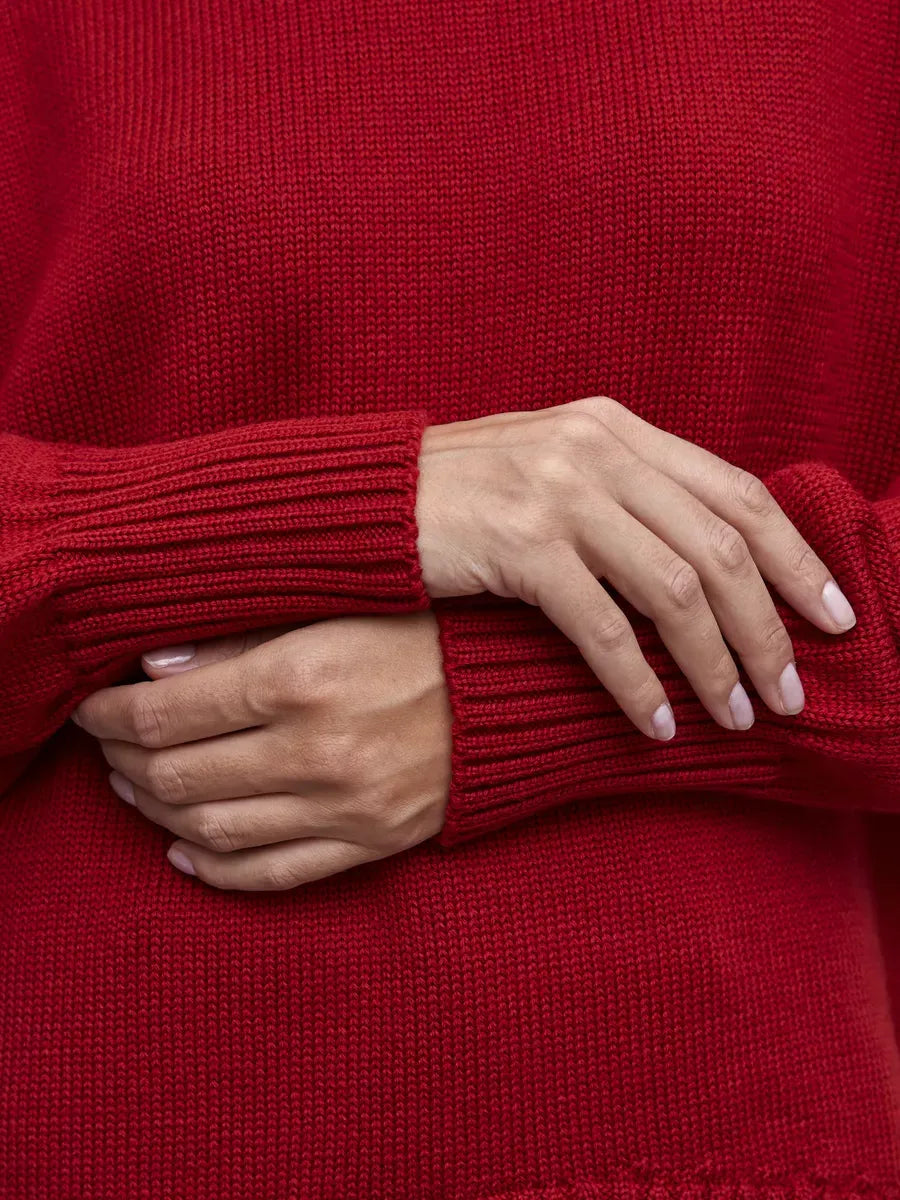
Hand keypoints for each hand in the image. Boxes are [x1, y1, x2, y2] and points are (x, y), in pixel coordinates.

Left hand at [71, 613, 452, 890]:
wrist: (526, 686)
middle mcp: (316, 751)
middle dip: (123, 762)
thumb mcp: (339, 607)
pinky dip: (216, 870)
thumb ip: (243, 640)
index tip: (91, 706)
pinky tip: (185, 852)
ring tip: (136, 788)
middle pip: (176, 777)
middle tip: (107, 746)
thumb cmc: (432, 629)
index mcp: (301, 678)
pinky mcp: (371, 842)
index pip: (166, 715)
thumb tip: (155, 668)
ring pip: (212, 830)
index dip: (110, 716)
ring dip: (156, 813)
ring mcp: (344, 807)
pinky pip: (273, 875)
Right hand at [415, 394, 857, 738]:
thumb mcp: (554, 467)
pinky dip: (639, 685)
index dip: (796, 559)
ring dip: (716, 664)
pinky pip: (604, 630)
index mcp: (618, 429)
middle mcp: (599, 450)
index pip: (737, 493)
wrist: (366, 500)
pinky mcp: (519, 545)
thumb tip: (709, 552)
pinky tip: (657, 726)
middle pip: (720, 546)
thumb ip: (628, 490)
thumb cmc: (461, 494)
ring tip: (740, 716)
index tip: (833, 618)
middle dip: (769, 627)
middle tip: (791, 692)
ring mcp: (560, 494)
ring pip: (676, 591)